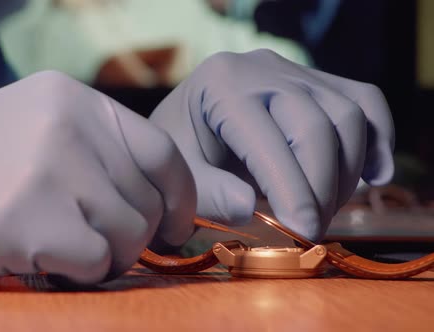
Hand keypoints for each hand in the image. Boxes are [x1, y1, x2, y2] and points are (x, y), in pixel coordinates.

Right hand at [0, 71, 194, 286]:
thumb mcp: (40, 135)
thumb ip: (102, 156)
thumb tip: (170, 203)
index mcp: (74, 100)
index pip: (162, 152)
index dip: (182, 198)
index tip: (176, 227)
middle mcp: (68, 123)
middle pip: (148, 200)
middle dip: (134, 236)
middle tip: (93, 244)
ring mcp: (48, 166)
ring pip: (130, 234)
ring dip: (106, 257)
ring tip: (62, 248)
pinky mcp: (29, 216)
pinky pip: (96, 261)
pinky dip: (77, 273)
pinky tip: (41, 260)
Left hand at [149, 50, 393, 240]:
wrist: (188, 123)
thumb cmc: (181, 150)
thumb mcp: (179, 174)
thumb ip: (207, 193)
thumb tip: (249, 207)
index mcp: (220, 84)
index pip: (268, 138)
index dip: (292, 188)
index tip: (304, 232)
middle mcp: (262, 67)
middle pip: (318, 124)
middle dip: (321, 188)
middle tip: (311, 232)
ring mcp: (295, 71)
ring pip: (349, 115)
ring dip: (346, 173)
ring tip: (323, 211)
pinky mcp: (320, 81)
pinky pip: (366, 102)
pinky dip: (377, 141)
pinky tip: (371, 177)